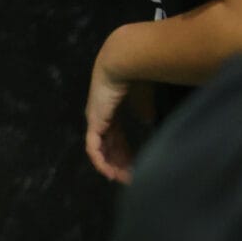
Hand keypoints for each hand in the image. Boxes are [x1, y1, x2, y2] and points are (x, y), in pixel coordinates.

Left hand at [85, 50, 141, 182]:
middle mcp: (100, 116)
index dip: (124, 152)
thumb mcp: (142, 97)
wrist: (123, 61)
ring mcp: (95, 119)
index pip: (116, 137)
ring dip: (111, 166)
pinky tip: (110, 172)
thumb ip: (144, 109)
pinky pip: (93, 148)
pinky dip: (101, 162)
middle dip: (119, 163)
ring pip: (100, 150)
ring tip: (122, 179)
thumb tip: (148, 121)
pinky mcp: (94, 121)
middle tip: (130, 178)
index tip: (134, 166)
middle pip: (108, 146)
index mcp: (111, 110)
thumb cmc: (135, 75)